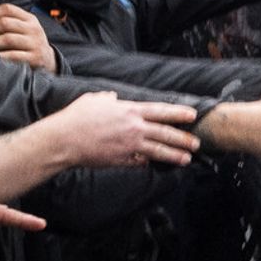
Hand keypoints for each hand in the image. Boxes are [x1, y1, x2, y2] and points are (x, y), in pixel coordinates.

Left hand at [0, 4, 56, 71]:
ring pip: (7, 39)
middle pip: (5, 23)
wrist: (48, 60)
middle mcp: (33, 29)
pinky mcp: (35, 58)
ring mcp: (35, 43)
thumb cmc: (28, 43)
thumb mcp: (24, 28)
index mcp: (30, 18)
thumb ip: (9, 22)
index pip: (7, 9)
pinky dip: (0, 56)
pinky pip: (13, 55)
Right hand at [49, 92, 200, 167]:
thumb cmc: (76, 117)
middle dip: (184, 139)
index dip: (179, 113)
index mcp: (130, 110)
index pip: (161, 111)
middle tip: (197, 143)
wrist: (64, 140)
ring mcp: (130, 146)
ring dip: (175, 155)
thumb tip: (111, 97)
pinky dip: (146, 162)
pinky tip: (153, 164)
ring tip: (187, 159)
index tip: (193, 115)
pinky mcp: (122, 160)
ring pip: (159, 151)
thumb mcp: (93, 100)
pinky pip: (139, 162)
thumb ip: (106, 98)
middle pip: (166, 133)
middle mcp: (134, 128)